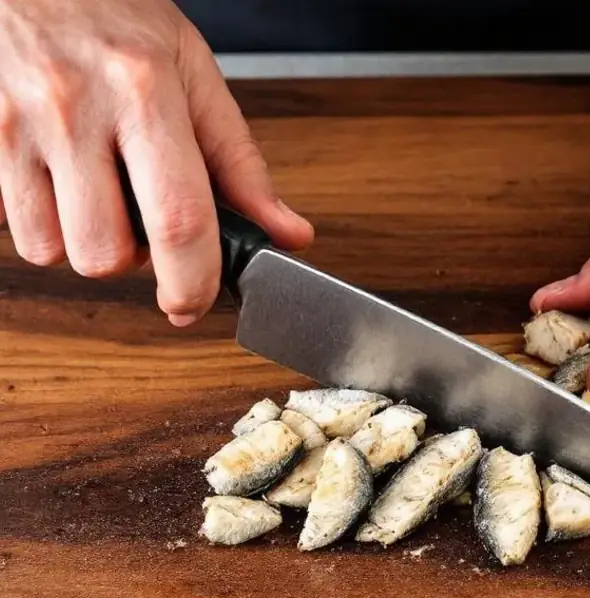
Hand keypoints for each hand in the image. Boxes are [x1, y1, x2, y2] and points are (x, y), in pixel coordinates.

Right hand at [0, 0, 312, 325]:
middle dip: (130, 260)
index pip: (178, 220)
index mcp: (143, 91)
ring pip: (48, 250)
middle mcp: (72, 108)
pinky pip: (6, 224)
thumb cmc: (117, 17)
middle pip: (103, 253)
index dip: (191, 281)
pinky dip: (38, 219)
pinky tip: (55, 181)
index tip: (194, 302)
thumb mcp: (194, 75)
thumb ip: (241, 165)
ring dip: (80, 241)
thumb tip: (286, 234)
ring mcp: (13, 123)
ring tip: (94, 193)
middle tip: (140, 221)